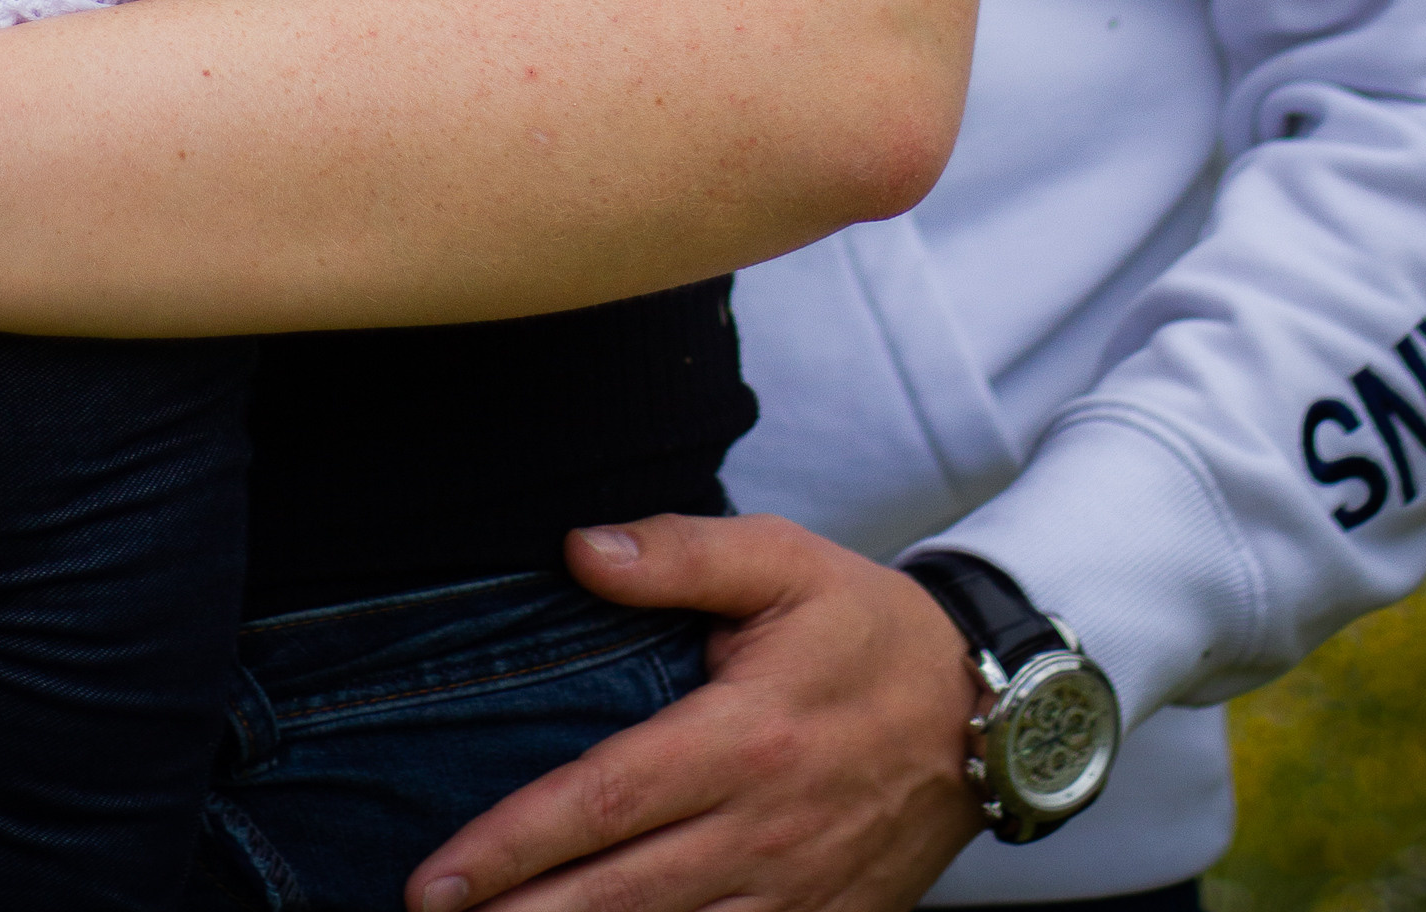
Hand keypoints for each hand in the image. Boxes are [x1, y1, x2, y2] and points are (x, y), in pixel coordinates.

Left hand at [408, 514, 982, 911]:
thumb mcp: (782, 561)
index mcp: (742, 737)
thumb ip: (677, 554)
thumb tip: (579, 549)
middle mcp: (760, 829)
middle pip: (617, 893)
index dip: (514, 842)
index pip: (604, 799)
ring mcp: (791, 892)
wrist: (989, 716)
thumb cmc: (869, 629)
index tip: (436, 875)